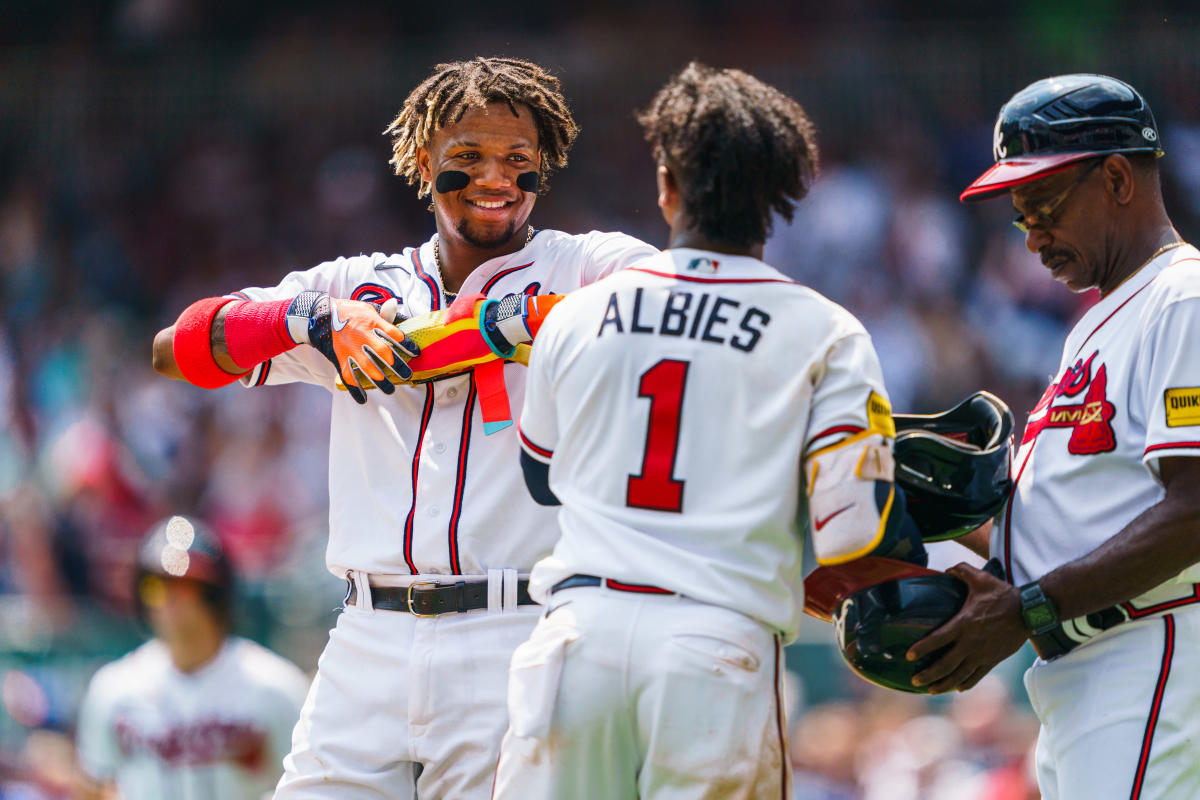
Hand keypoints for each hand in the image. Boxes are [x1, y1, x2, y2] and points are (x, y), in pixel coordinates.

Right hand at [288, 292, 419, 403]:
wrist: (322, 315)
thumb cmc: (350, 312)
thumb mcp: (369, 308)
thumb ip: (386, 315)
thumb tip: (403, 317)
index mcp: (372, 322)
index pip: (394, 334)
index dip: (407, 345)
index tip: (416, 353)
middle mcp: (362, 336)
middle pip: (383, 352)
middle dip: (397, 366)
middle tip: (407, 376)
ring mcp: (351, 349)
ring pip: (368, 368)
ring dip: (380, 381)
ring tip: (390, 390)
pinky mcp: (341, 358)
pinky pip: (348, 376)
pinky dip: (355, 389)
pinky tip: (363, 399)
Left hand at [905, 562, 1026, 692]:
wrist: (1029, 612)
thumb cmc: (1003, 595)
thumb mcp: (980, 578)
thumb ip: (961, 571)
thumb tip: (946, 569)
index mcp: (963, 624)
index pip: (938, 639)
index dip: (922, 648)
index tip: (909, 655)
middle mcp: (971, 643)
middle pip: (945, 664)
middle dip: (928, 674)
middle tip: (914, 680)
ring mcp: (982, 654)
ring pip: (960, 675)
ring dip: (944, 684)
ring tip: (930, 690)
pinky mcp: (993, 660)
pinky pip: (977, 676)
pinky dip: (966, 684)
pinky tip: (957, 688)